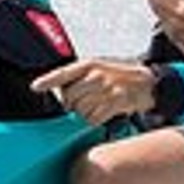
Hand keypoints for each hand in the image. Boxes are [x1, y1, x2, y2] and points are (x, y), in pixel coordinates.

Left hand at [30, 58, 159, 124]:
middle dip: (73, 104)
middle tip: (85, 102)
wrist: (149, 82)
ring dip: (86, 113)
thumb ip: (80, 77)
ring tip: (98, 105)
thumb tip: (60, 92)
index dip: (47, 81)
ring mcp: (106, 88)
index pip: (63, 73)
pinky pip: (94, 118)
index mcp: (89, 64)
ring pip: (81, 110)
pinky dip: (96, 119)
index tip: (35, 87)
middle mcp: (96, 75)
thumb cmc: (120, 75)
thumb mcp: (99, 67)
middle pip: (70, 97)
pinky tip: (104, 112)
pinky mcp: (115, 102)